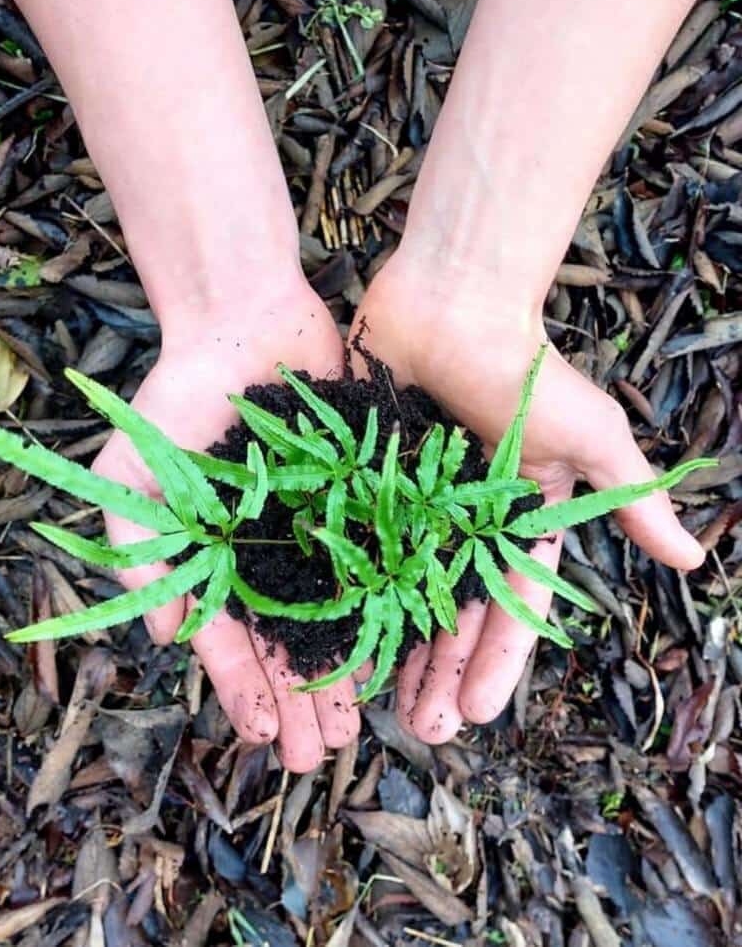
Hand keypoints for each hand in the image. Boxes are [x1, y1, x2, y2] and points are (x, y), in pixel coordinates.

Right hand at [92, 281, 359, 771]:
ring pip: (340, 608)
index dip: (244, 687)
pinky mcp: (364, 489)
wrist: (240, 317)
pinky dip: (393, 597)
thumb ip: (143, 553)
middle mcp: (272, 550)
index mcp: (218, 556)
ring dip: (347, 666)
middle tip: (318, 754)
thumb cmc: (176, 395)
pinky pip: (382, 551)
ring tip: (362, 723)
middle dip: (301, 698)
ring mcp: (319, 523)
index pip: (232, 637)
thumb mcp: (137, 474)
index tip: (260, 735)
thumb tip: (165, 641)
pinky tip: (404, 641)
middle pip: (290, 637)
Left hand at [350, 253, 703, 743]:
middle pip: (450, 611)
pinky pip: (353, 543)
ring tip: (377, 706)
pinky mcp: (364, 477)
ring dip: (393, 647)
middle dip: (440, 671)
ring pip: (398, 589)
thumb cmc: (527, 368)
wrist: (452, 298)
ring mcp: (411, 499)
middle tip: (422, 731)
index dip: (497, 662)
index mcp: (518, 516)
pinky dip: (345, 588)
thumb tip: (698, 559)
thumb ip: (633, 499)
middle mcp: (464, 518)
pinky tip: (331, 635)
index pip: (511, 605)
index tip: (475, 714)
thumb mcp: (590, 437)